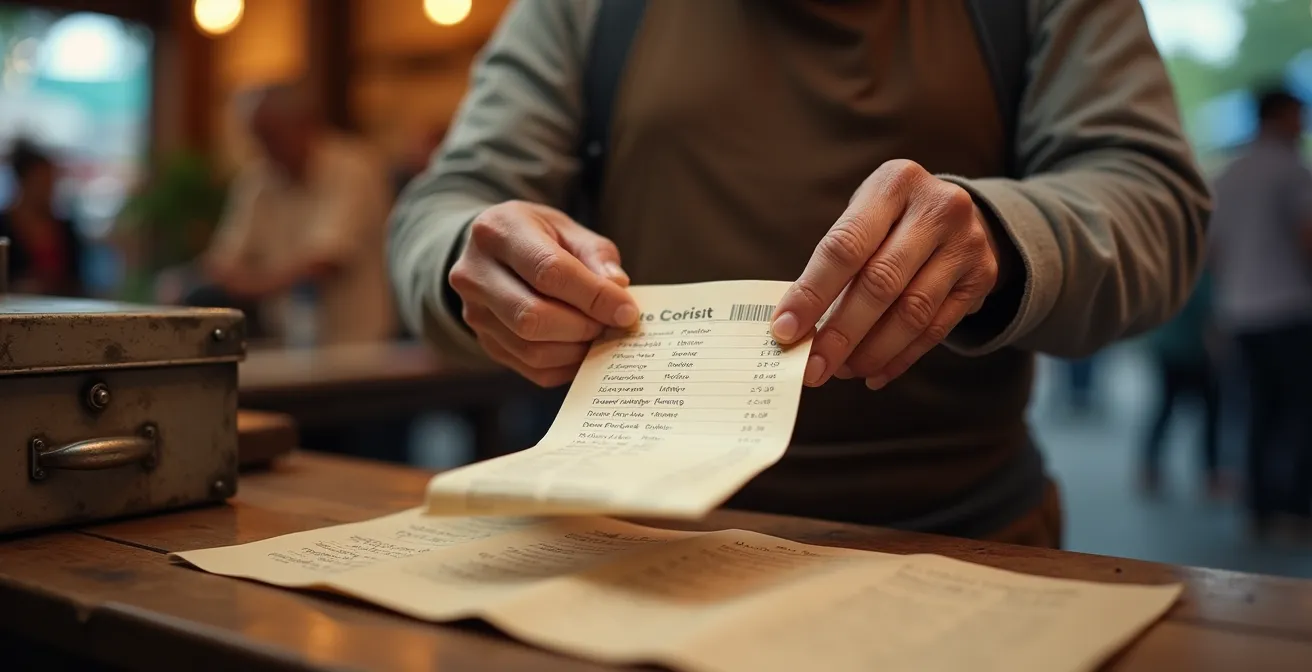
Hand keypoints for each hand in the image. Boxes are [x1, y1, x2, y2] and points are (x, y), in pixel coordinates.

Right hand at [449, 201, 637, 386]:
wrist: (493, 251)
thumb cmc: (537, 236)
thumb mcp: (567, 229)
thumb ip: (596, 255)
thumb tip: (618, 290)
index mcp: (497, 232)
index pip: (549, 272)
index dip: (593, 296)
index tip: (627, 310)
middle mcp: (474, 274)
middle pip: (533, 317)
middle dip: (583, 326)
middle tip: (613, 324)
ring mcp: (474, 313)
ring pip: (531, 348)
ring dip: (576, 349)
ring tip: (599, 334)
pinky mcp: (484, 342)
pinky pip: (530, 367)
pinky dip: (565, 365)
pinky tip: (582, 348)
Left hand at [771, 160, 1005, 389]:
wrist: (957, 211)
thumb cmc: (891, 219)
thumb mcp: (864, 217)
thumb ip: (834, 262)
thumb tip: (796, 326)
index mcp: (894, 184)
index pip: (845, 247)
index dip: (812, 294)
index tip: (786, 331)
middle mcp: (937, 208)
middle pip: (880, 283)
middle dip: (841, 333)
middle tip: (813, 367)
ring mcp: (966, 242)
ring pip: (913, 312)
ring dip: (871, 351)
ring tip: (842, 370)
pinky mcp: (982, 276)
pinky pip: (937, 328)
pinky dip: (901, 357)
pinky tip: (875, 372)